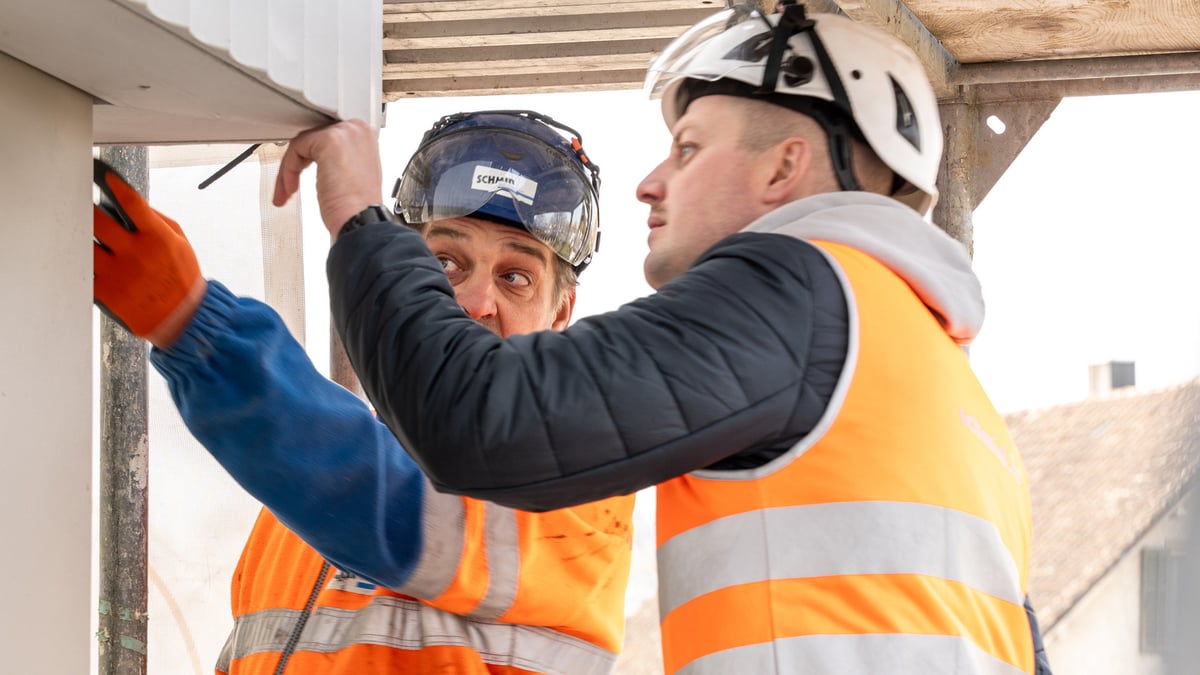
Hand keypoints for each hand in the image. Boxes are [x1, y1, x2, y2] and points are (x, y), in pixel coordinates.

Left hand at [93, 159, 206, 348]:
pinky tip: (78, 253)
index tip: (102, 176)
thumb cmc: (182, 280)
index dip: (114, 185)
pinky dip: (78, 260)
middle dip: (85, 206)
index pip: (131, 203)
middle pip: (97, 220)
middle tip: (77, 199)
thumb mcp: (181, 244)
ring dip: (78, 233)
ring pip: (84, 244)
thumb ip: (158, 222)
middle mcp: (136, 254)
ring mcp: (118, 274)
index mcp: (158, 238)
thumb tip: (134, 205)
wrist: (183, 319)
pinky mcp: (105, 292)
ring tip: (74, 226)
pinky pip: (83, 270)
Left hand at [273, 119, 383, 238]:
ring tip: (287, 193)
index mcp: (365, 137)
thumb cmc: (356, 208)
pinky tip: (291, 189)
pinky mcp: (330, 140)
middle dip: (296, 164)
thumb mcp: (350, 175)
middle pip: (313, 139)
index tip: (299, 177)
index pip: (326, 137)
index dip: (310, 158)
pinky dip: (288, 170)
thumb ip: (338, 160)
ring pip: (303, 143)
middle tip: (288, 188)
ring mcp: (345, 133)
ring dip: (289, 170)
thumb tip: (319, 159)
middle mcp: (358, 130)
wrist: (360, 221)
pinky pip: (297, 147)